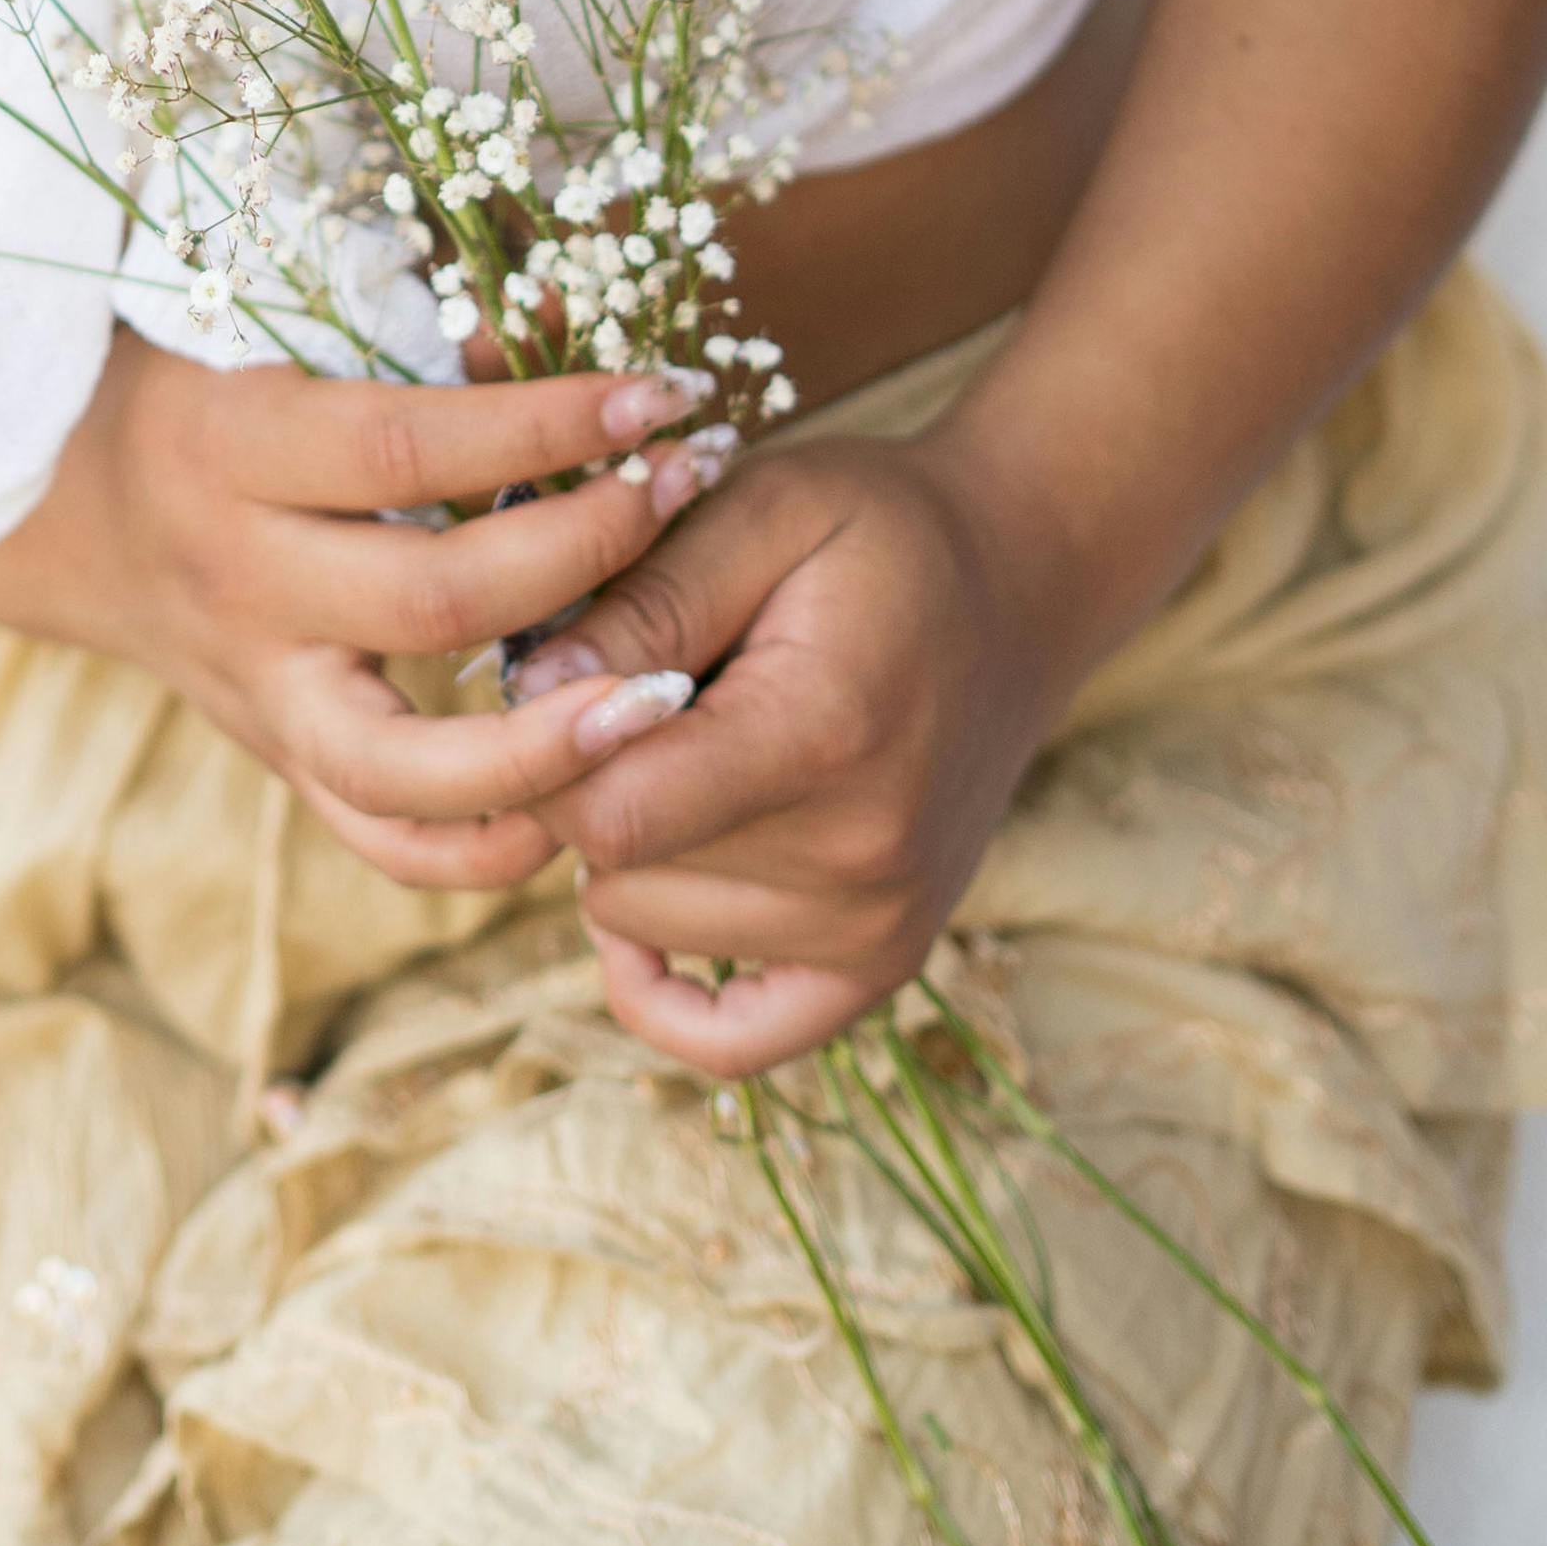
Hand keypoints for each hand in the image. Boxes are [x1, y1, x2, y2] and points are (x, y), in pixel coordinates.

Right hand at [0, 335, 753, 891]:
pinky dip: (486, 846)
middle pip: (434, 598)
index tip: (655, 396)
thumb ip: (412, 339)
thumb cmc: (200, 387)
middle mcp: (241, 582)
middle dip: (586, 550)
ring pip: (403, 767)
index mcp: (233, 447)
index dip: (542, 424)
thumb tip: (560, 320)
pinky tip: (584, 796)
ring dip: (549, 745)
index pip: (406, 446)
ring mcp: (256, 690)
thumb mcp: (275, 340)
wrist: (67, 506)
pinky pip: (383, 843)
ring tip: (664, 696)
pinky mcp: (278, 759)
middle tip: (687, 494)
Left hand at [514, 424, 1088, 1071]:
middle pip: (619, 869)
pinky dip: (663, 984)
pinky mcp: (879, 965)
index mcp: (825, 734)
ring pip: (645, 925)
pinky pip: (729, 1038)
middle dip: (588, 775)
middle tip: (639, 691)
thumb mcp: (762, 508)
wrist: (1019, 585)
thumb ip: (647, 600)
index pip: (612, 812)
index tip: (563, 666)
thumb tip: (527, 690)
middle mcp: (860, 860)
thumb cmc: (874, 533)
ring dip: (630, 845)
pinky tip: (647, 906)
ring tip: (689, 746)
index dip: (549, 745)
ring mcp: (877, 929)